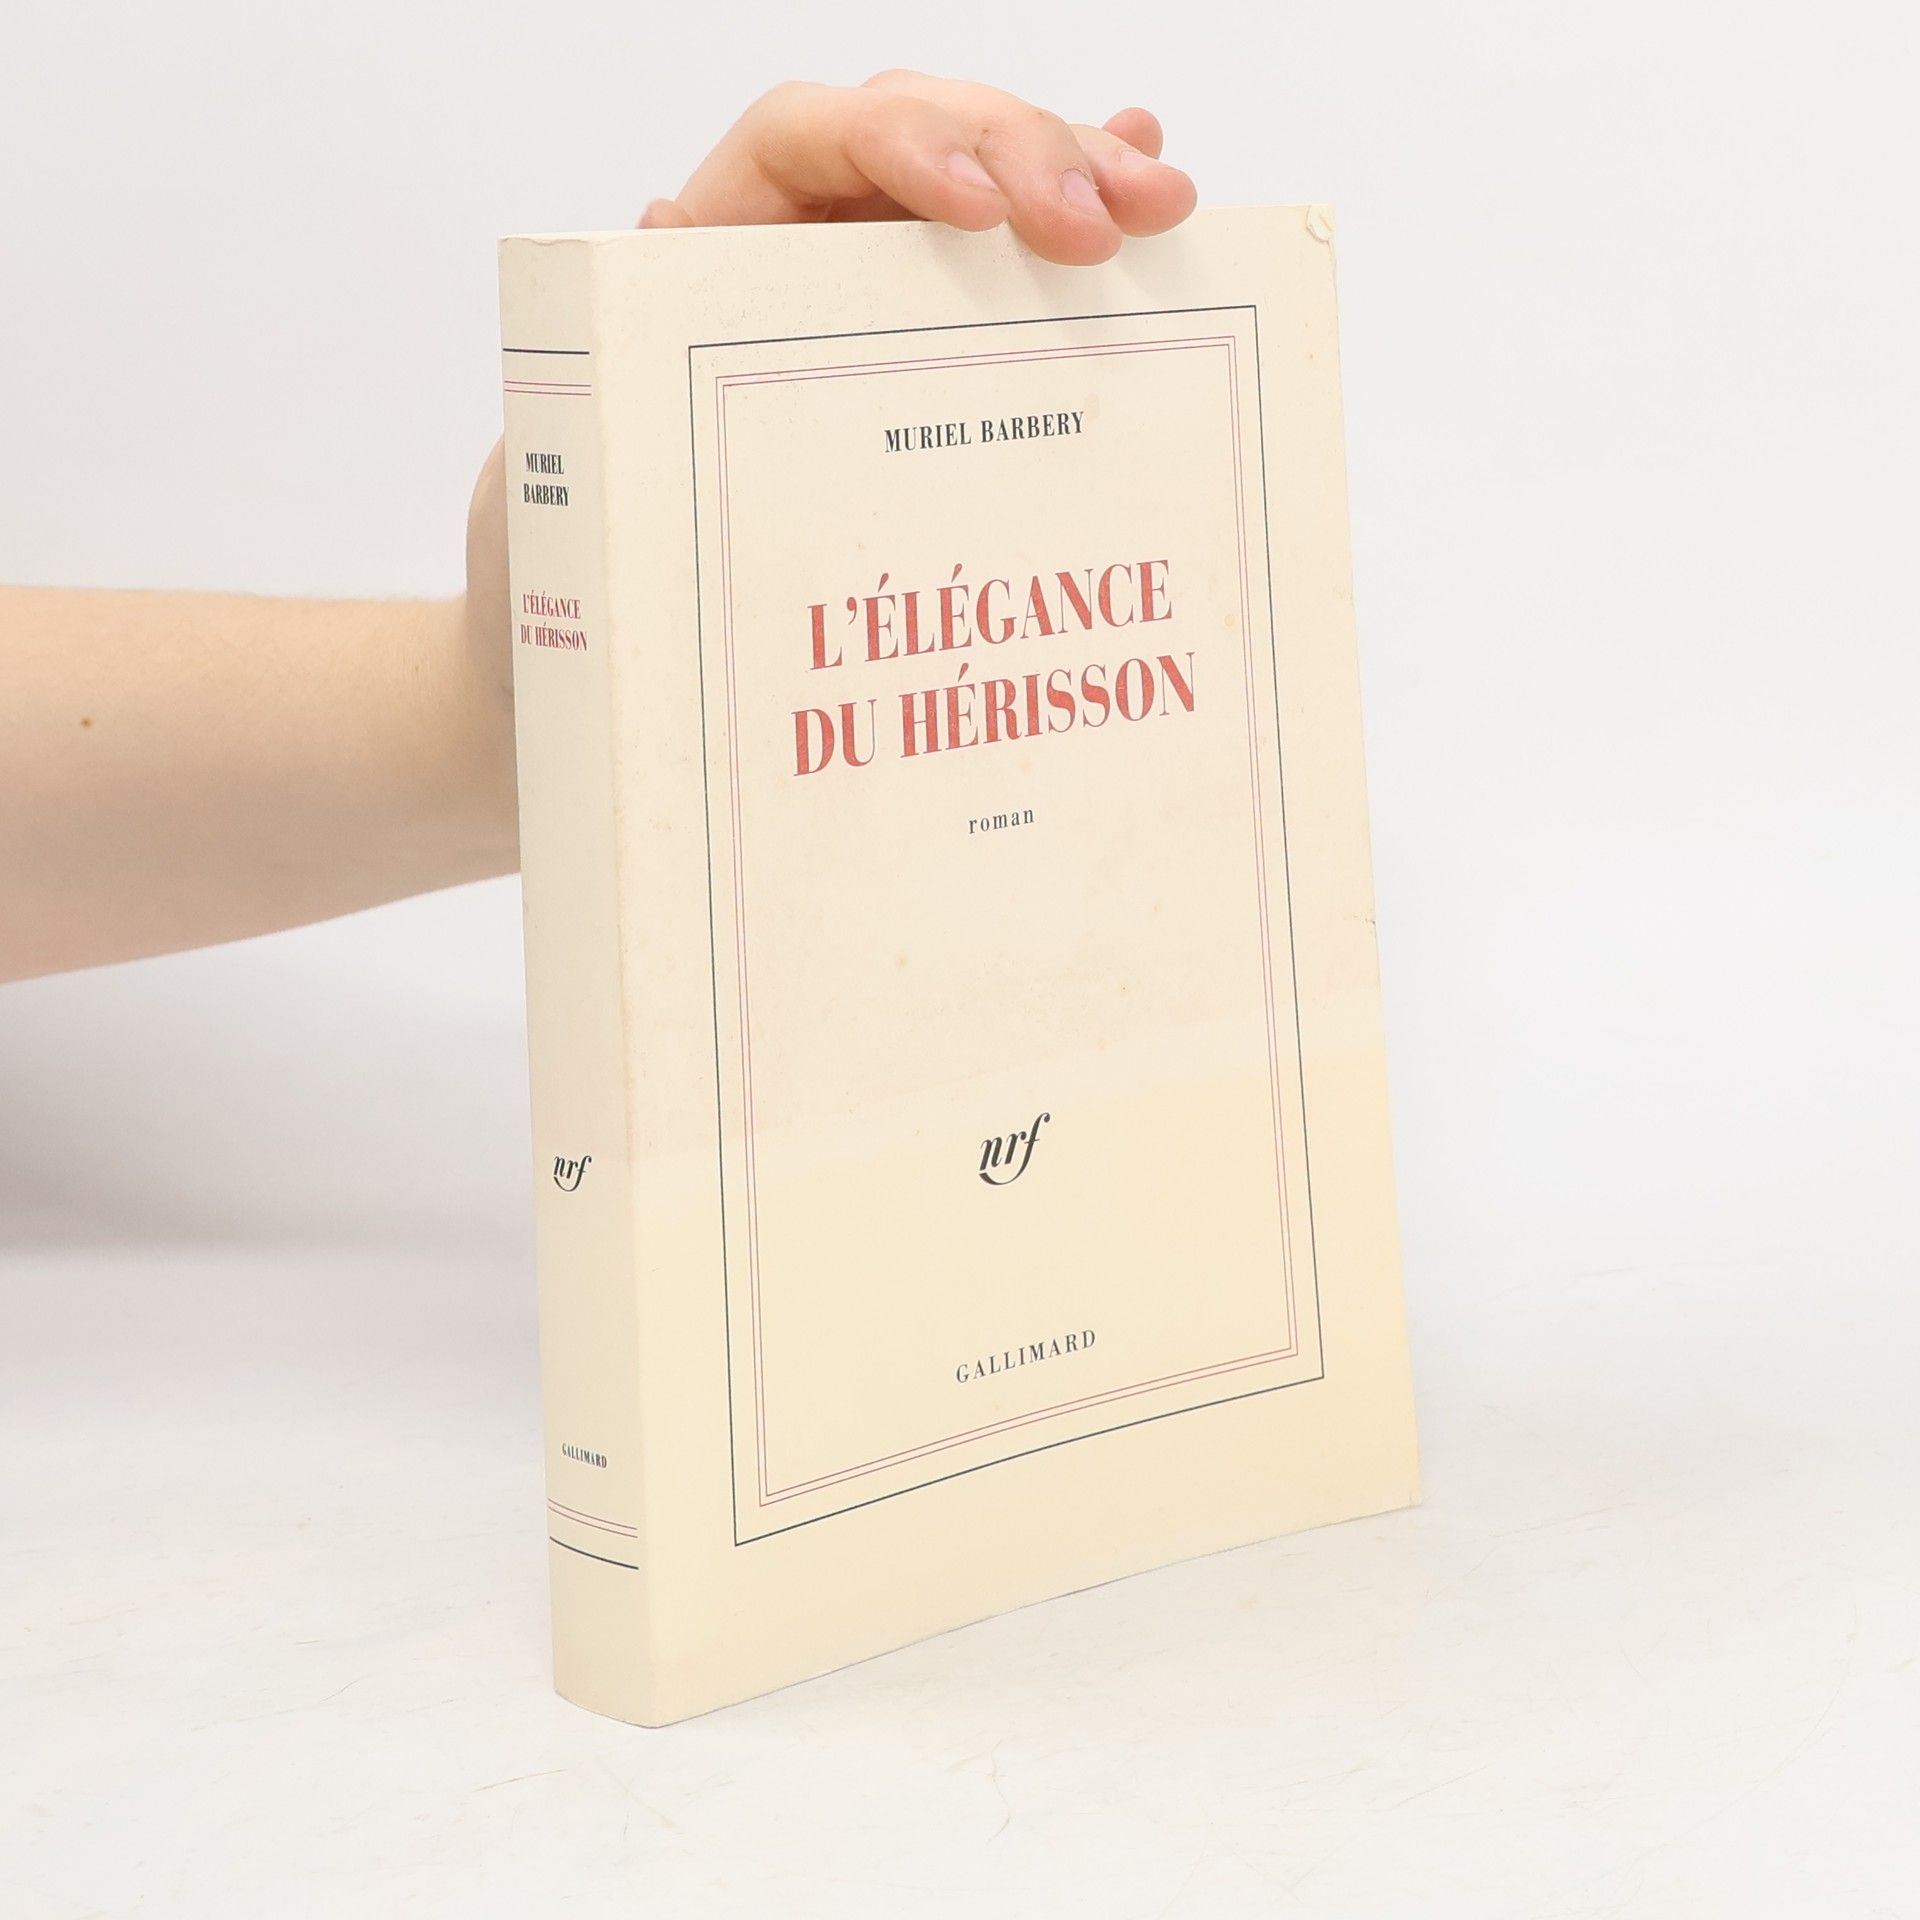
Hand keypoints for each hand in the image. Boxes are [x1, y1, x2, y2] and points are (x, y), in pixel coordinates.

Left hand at [465, 72, 1195, 715]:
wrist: (575, 670)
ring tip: (1159, 208)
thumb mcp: (572, 471)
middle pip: (922, 139)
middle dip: (1027, 157)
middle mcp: (792, 257)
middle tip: (1111, 225)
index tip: (984, 210)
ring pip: (983, 195)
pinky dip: (1078, 224)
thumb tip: (663, 233)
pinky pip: (1006, 273)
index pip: (804, 137)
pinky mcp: (922, 369)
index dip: (903, 144)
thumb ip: (606, 366)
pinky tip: (1146, 194)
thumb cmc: (565, 577)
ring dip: (1079, 182)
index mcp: (706, 255)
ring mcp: (866, 306)